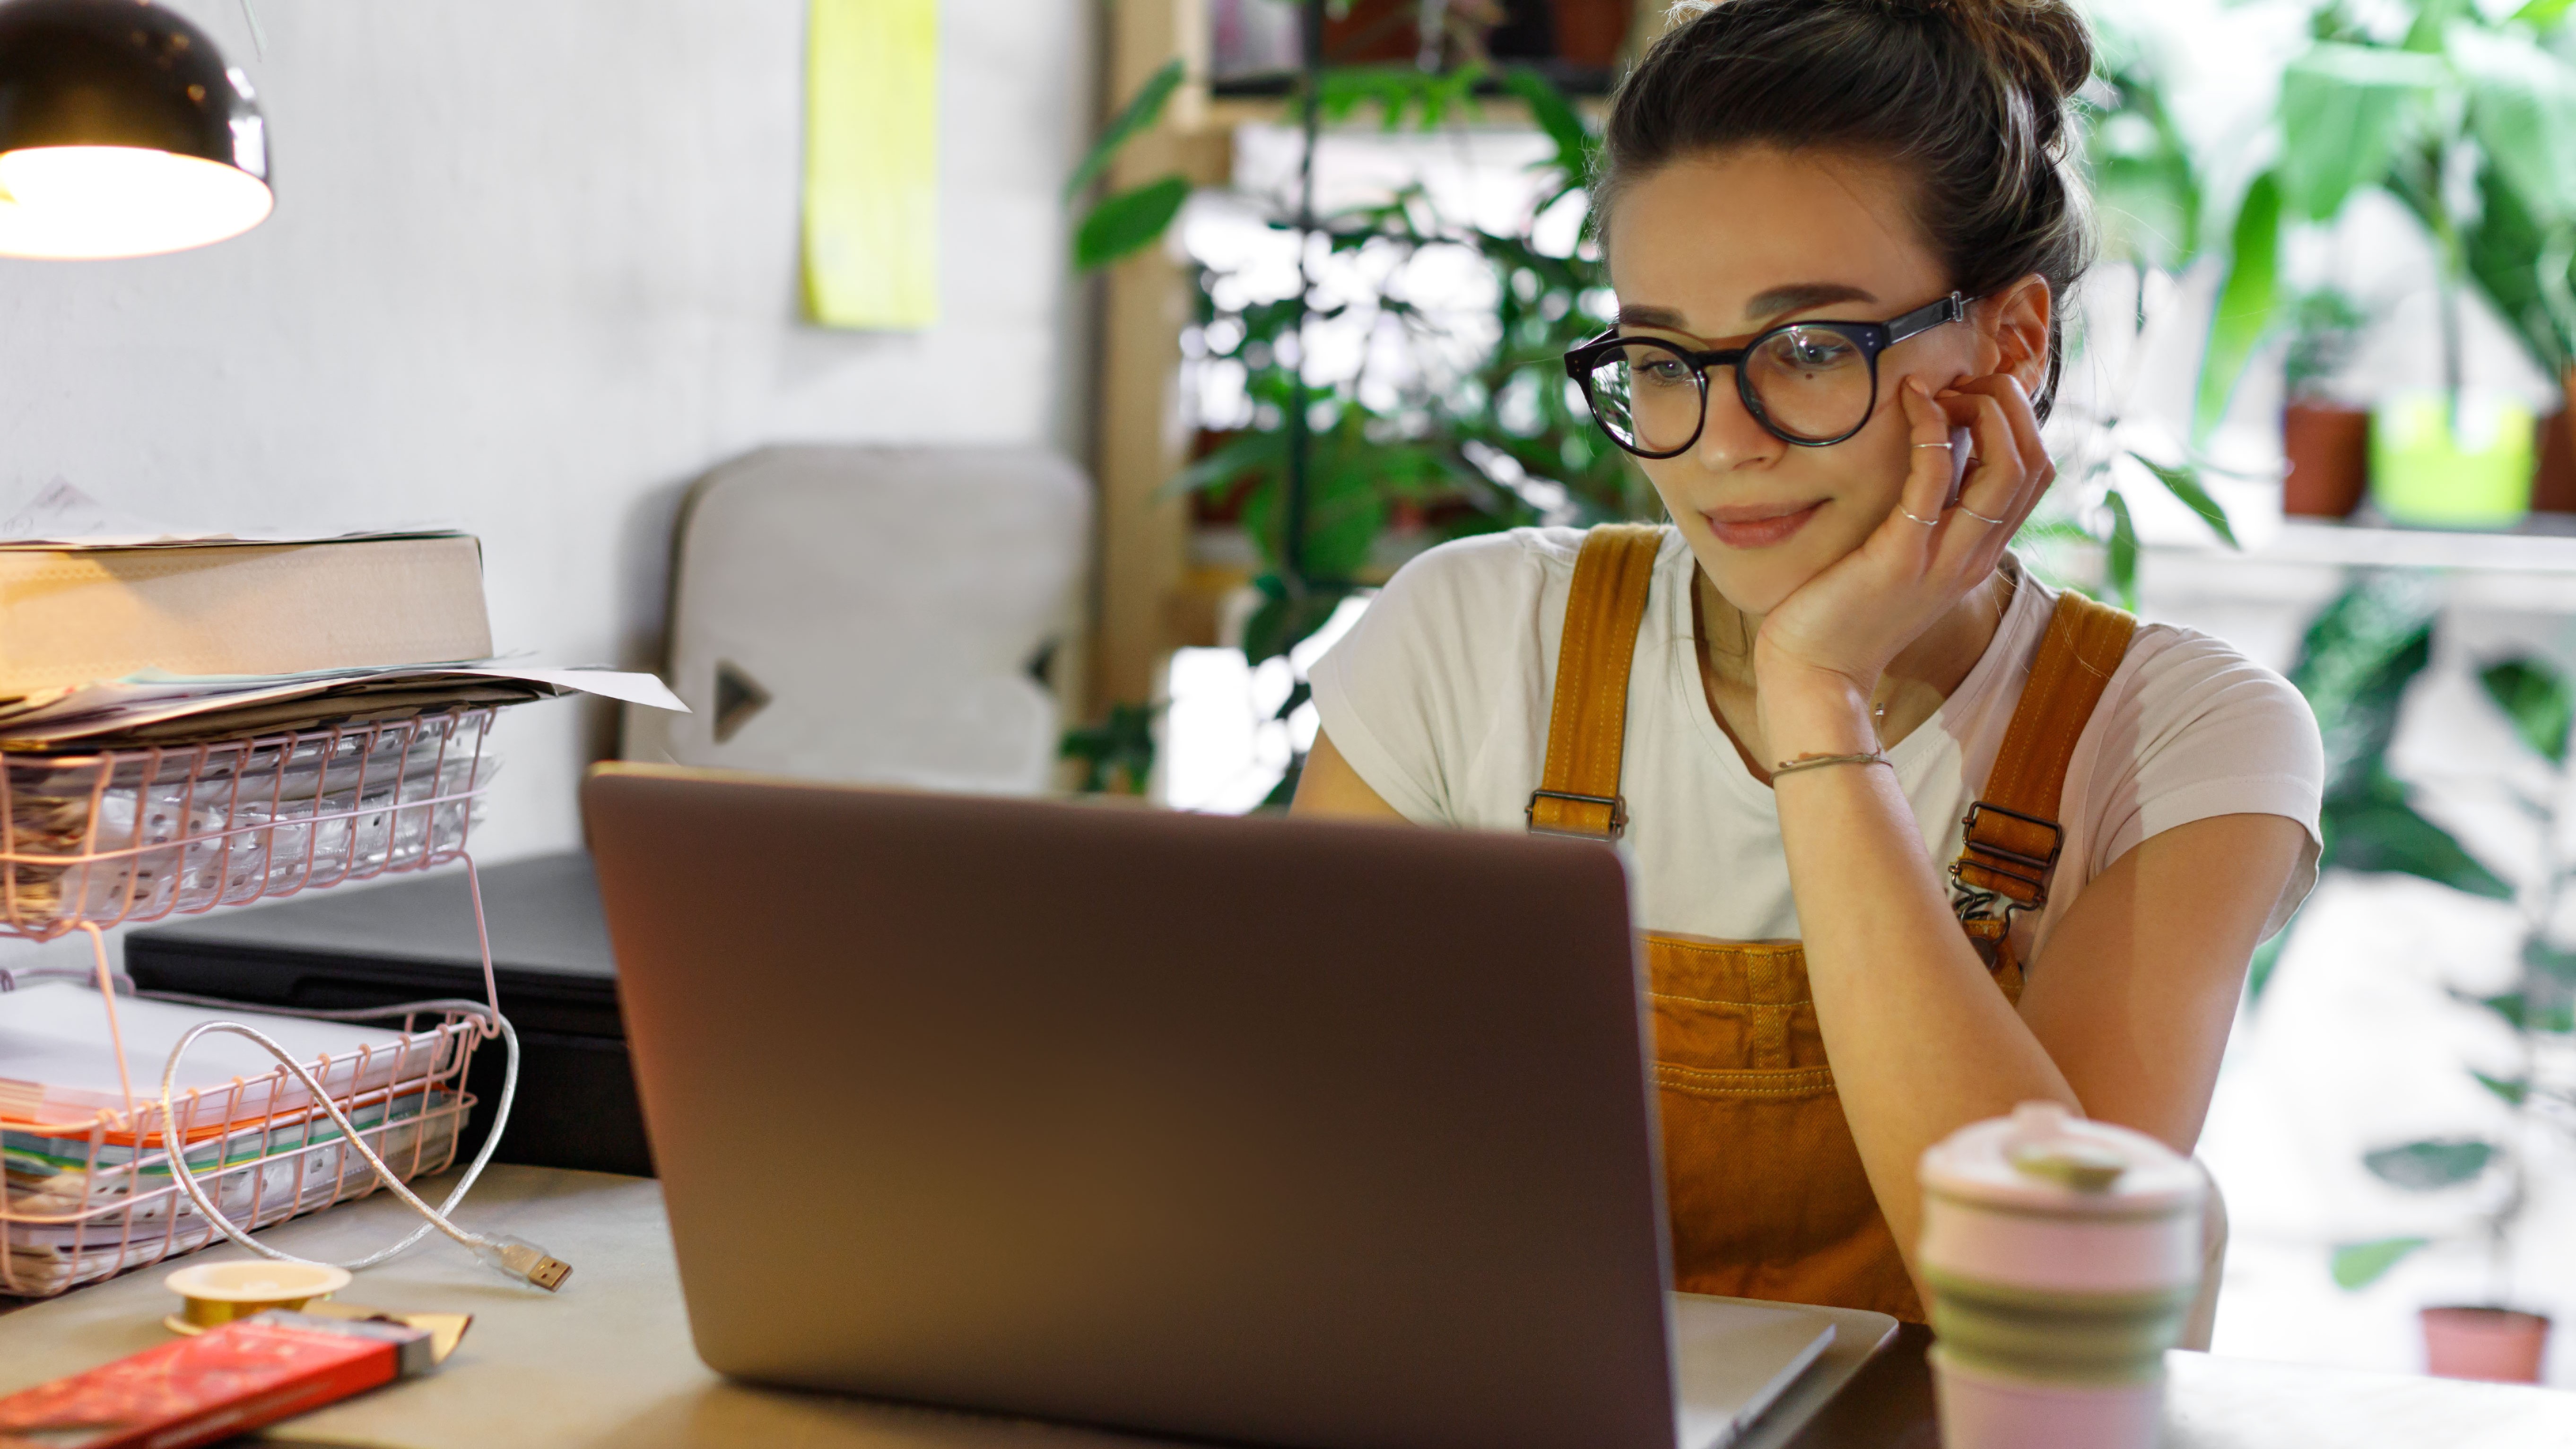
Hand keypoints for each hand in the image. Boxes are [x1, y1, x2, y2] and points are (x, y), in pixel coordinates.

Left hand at [1749, 373, 2053, 742]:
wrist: (1816, 673)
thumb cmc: (1846, 610)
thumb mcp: (1903, 558)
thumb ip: (1928, 515)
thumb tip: (1934, 450)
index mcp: (1979, 555)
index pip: (2034, 474)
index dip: (2018, 421)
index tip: (1972, 395)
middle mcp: (1974, 557)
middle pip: (2034, 464)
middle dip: (2010, 406)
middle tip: (1962, 382)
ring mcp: (1943, 559)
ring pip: (2006, 469)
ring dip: (1983, 411)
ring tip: (1942, 387)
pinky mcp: (1901, 557)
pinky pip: (1935, 479)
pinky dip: (1931, 431)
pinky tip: (1911, 401)